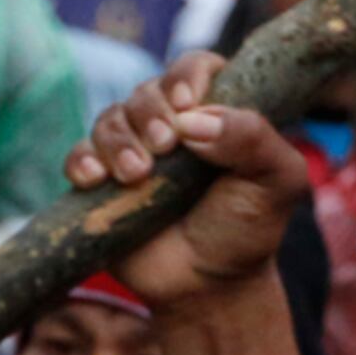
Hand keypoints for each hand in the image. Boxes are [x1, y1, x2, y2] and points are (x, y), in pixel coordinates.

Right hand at [61, 53, 312, 305]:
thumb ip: (254, 138)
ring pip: (109, 119)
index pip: (194, 67)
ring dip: (119, 140)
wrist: (211, 287)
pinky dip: (82, 161)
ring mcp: (133, 150)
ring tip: (138, 175)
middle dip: (150, 113)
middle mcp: (170, 124)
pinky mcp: (103, 182)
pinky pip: (79, 156)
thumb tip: (195, 120)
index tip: (187, 102)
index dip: (186, 75)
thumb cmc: (248, 228)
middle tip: (165, 148)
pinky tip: (95, 178)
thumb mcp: (276, 181)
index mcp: (214, 112)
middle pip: (146, 91)